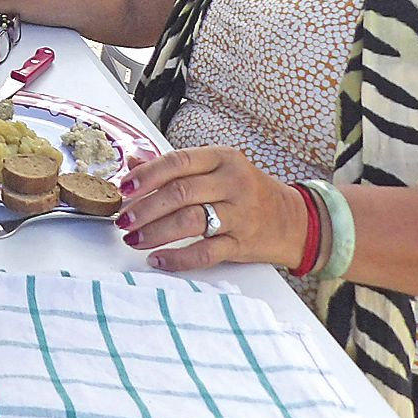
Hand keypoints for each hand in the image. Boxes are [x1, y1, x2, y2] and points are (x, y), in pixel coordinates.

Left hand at [116, 147, 308, 273]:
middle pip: (180, 193)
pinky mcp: (243, 244)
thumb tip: (133, 161)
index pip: (178, 161)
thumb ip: (177, 166)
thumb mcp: (217, 169)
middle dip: (145, 207)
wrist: (294, 221)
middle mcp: (233, 183)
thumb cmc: (248, 192)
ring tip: (133, 239)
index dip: (146, 174)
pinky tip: (158, 259)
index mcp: (223, 158)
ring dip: (155, 232)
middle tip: (123, 219)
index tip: (123, 188)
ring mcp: (240, 214)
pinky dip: (178, 258)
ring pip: (190, 221)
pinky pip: (205, 253)